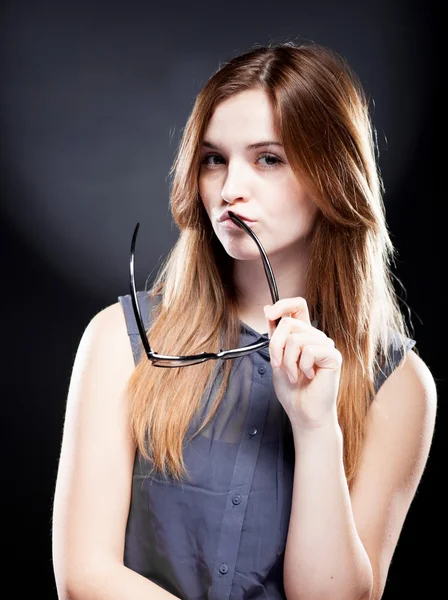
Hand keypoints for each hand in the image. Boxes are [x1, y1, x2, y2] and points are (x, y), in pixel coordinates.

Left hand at [264, 297, 341, 430]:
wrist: (303, 412)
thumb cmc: (292, 390)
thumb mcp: (276, 357)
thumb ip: (275, 334)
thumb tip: (268, 308)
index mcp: (302, 334)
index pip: (297, 305)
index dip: (282, 304)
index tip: (269, 314)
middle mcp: (315, 337)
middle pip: (289, 322)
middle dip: (275, 345)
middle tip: (278, 365)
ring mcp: (325, 345)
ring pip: (296, 338)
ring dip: (288, 361)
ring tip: (294, 375)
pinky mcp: (333, 356)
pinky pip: (309, 350)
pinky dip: (301, 366)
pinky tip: (308, 376)